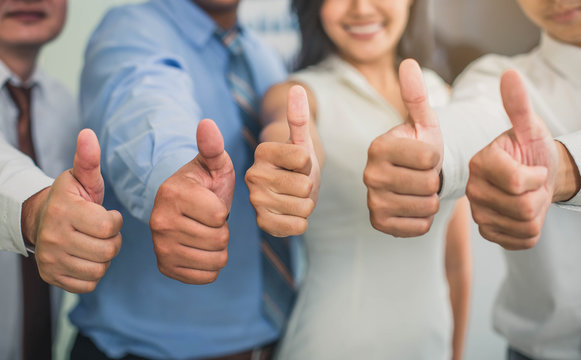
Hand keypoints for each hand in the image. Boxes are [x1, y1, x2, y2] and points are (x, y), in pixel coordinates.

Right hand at [24, 129, 122, 292]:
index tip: (108, 216)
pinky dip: (93, 274)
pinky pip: (88, 285)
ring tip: (95, 243)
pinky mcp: (51, 277)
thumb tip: (87, 134)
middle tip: (103, 231)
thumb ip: (88, 160)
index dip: (115, 222)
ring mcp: (50, 259)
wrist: (42, 219)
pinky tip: (86, 257)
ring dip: (103, 258)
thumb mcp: (82, 178)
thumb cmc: (72, 198)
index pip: (109, 228)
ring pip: (99, 270)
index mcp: (64, 211)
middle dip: (112, 241)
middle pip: (107, 251)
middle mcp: (53, 237)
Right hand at [150, 119, 234, 283]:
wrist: (182, 207)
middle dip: (222, 230)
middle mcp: (160, 222)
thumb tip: (207, 124)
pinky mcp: (165, 267)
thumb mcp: (212, 164)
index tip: (210, 202)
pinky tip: (201, 248)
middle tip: (209, 220)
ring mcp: (160, 247)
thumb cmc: (203, 184)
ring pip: (215, 260)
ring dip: (219, 248)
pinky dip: (211, 265)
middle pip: (218, 240)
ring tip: (206, 232)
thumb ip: (212, 146)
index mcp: (172, 194)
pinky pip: (206, 277)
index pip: (218, 216)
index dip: (223, 210)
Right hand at [245, 85, 319, 236]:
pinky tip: (289, 213)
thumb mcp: (302, 140)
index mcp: (263, 151)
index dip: (309, 163)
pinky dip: (300, 221)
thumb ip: (299, 116)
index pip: (304, 158)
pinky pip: (298, 226)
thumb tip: (297, 88)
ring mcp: (256, 201)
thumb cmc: (298, 164)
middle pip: (305, 186)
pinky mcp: (263, 223)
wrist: (289, 189)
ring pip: (304, 206)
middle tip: (296, 183)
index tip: (297, 163)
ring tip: (293, 197)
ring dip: (306, 204)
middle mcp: (253, 175)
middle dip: (308, 186)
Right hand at [364, 58, 441, 236]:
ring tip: (419, 189)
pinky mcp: (378, 223)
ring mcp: (372, 201)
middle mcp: (369, 174)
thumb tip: (408, 62)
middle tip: (423, 174)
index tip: (425, 155)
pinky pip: (419, 226)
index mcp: (378, 146)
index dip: (437, 157)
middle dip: (434, 179)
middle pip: (428, 183)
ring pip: (426, 206)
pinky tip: (414, 206)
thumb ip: (417, 95)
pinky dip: (424, 218)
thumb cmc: (421, 148)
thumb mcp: (424, 122)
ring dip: (430, 199)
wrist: (410, 180)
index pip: (429, 157)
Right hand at [466, 70, 556, 249]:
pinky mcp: (486, 233)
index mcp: (479, 164)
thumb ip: (518, 105)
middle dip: (539, 196)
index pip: (517, 182)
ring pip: (524, 225)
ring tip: (528, 198)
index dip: (537, 176)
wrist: (534, 178)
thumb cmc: (531, 152)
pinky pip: (520, 241)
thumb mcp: (529, 128)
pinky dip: (530, 231)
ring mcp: (478, 213)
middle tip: (532, 185)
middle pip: (523, 206)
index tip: (534, 168)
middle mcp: (471, 190)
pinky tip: (522, 215)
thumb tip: (510, 74)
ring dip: (538, 213)